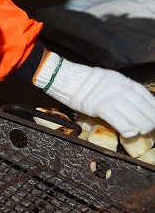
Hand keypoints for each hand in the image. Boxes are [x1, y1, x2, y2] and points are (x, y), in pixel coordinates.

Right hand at [33, 52, 154, 136]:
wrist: (67, 79)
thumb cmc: (86, 83)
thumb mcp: (109, 82)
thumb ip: (122, 92)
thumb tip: (133, 108)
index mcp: (124, 81)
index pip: (147, 97)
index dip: (153, 110)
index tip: (154, 118)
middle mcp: (121, 88)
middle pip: (143, 107)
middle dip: (150, 120)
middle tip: (151, 129)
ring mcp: (111, 96)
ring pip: (134, 114)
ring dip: (142, 126)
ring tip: (144, 132)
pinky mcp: (100, 105)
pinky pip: (117, 118)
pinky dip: (126, 127)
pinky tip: (130, 133)